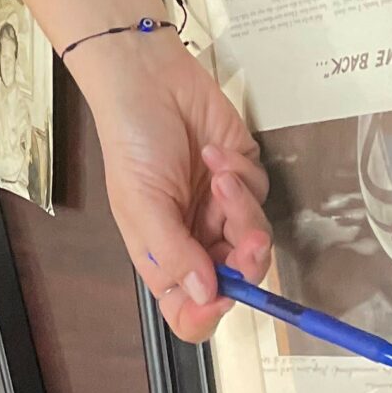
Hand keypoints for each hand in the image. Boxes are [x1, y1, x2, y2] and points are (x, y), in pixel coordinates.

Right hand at [68, 29, 271, 342]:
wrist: (148, 79)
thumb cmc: (132, 140)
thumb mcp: (141, 204)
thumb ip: (174, 254)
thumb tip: (206, 295)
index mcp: (163, 255)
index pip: (189, 309)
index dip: (208, 313)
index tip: (223, 294)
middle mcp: (194, 237)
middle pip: (234, 277)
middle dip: (245, 260)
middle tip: (246, 240)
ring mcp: (220, 208)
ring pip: (254, 235)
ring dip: (241, 208)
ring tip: (218, 175)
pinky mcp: (242, 175)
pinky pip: (259, 192)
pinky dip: (241, 173)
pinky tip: (214, 152)